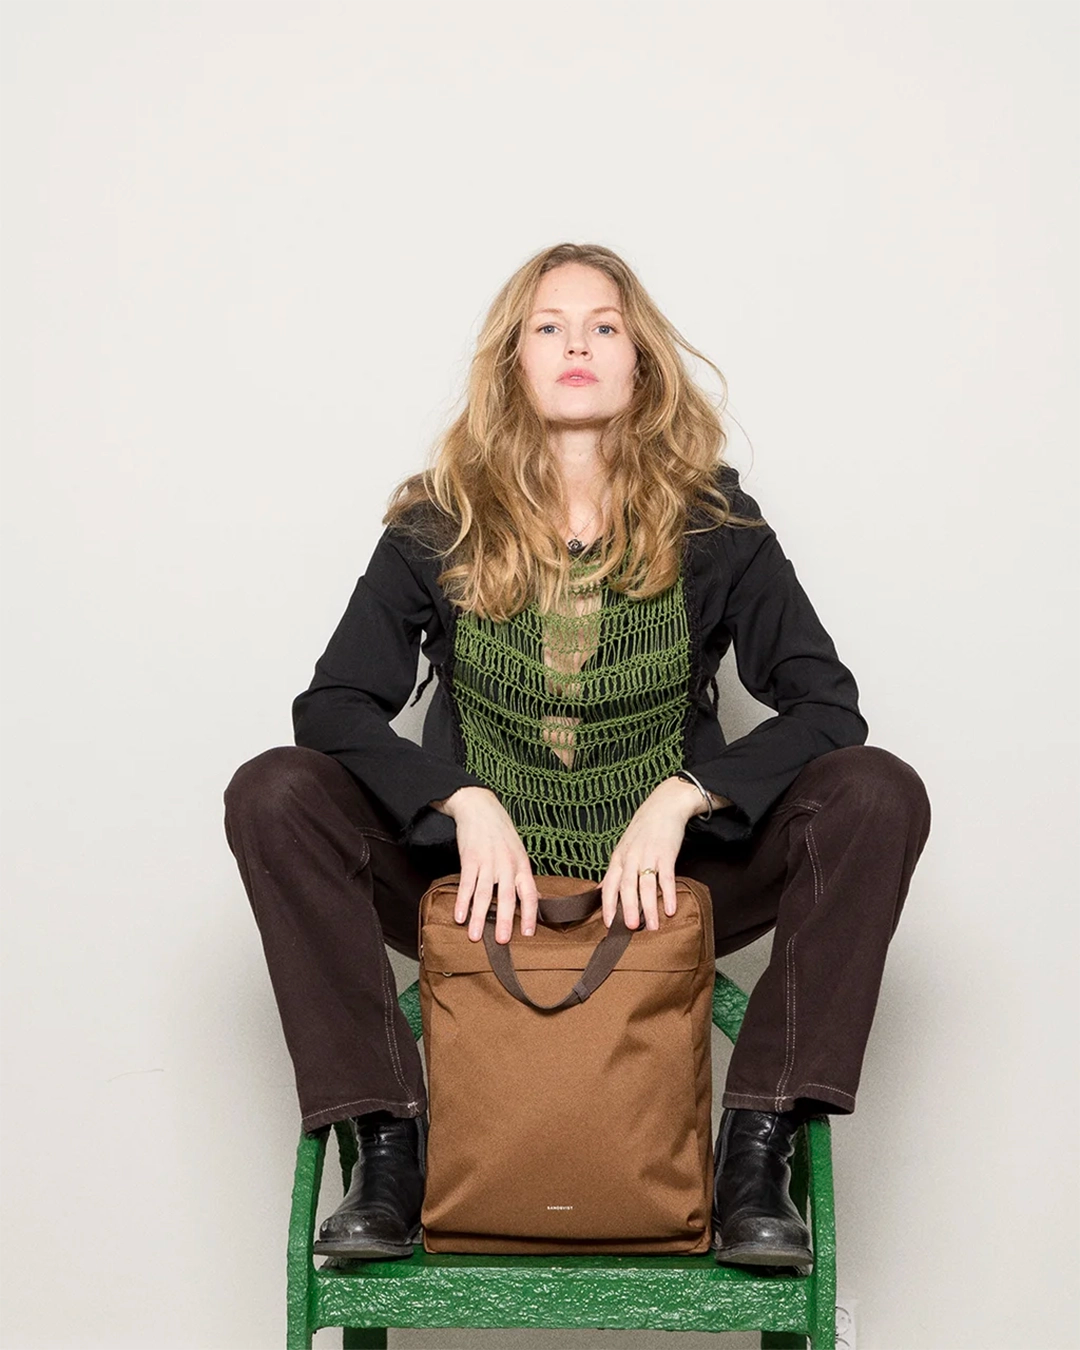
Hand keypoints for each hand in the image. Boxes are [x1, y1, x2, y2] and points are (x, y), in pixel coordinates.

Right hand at [432, 786, 538, 943]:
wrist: (480, 807)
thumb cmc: (500, 832)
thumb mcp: (518, 852)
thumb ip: (521, 875)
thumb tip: (530, 900)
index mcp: (522, 864)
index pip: (529, 893)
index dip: (530, 913)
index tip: (528, 932)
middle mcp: (507, 864)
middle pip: (506, 896)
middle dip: (503, 920)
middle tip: (501, 941)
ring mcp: (488, 861)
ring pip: (483, 893)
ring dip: (478, 916)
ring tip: (474, 936)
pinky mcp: (470, 858)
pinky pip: (466, 883)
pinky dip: (462, 901)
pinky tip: (459, 915)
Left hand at [600, 777, 705, 931]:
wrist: (664, 805)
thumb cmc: (643, 830)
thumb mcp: (623, 848)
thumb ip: (615, 871)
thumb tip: (600, 891)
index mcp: (618, 858)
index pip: (609, 884)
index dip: (608, 904)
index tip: (609, 924)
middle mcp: (631, 857)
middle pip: (626, 886)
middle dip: (628, 908)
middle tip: (630, 928)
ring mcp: (648, 855)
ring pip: (646, 885)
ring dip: (649, 907)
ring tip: (652, 926)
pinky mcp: (666, 853)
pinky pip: (666, 877)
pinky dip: (668, 894)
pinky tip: (670, 910)